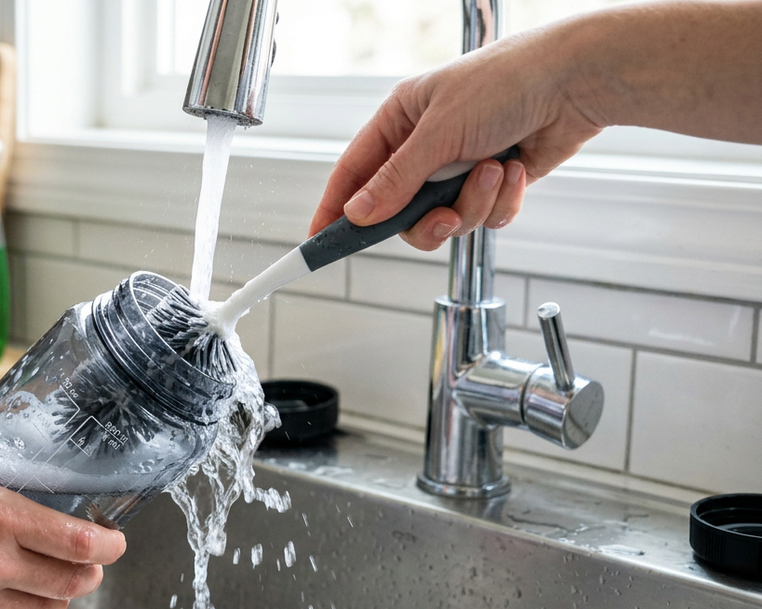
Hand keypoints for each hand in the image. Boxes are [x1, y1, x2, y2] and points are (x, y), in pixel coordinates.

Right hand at [309, 22, 604, 249]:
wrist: (575, 82)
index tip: (320, 241)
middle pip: (401, 211)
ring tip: (494, 170)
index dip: (336, 209)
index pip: (353, 173)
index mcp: (400, 121)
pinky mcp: (493, 184)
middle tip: (444, 215)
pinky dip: (502, 201)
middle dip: (428, 218)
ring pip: (446, 218)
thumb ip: (396, 180)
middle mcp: (426, 147)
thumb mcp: (439, 132)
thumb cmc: (507, 82)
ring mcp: (460, 167)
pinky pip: (484, 217)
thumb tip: (359, 213)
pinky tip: (516, 169)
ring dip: (474, 202)